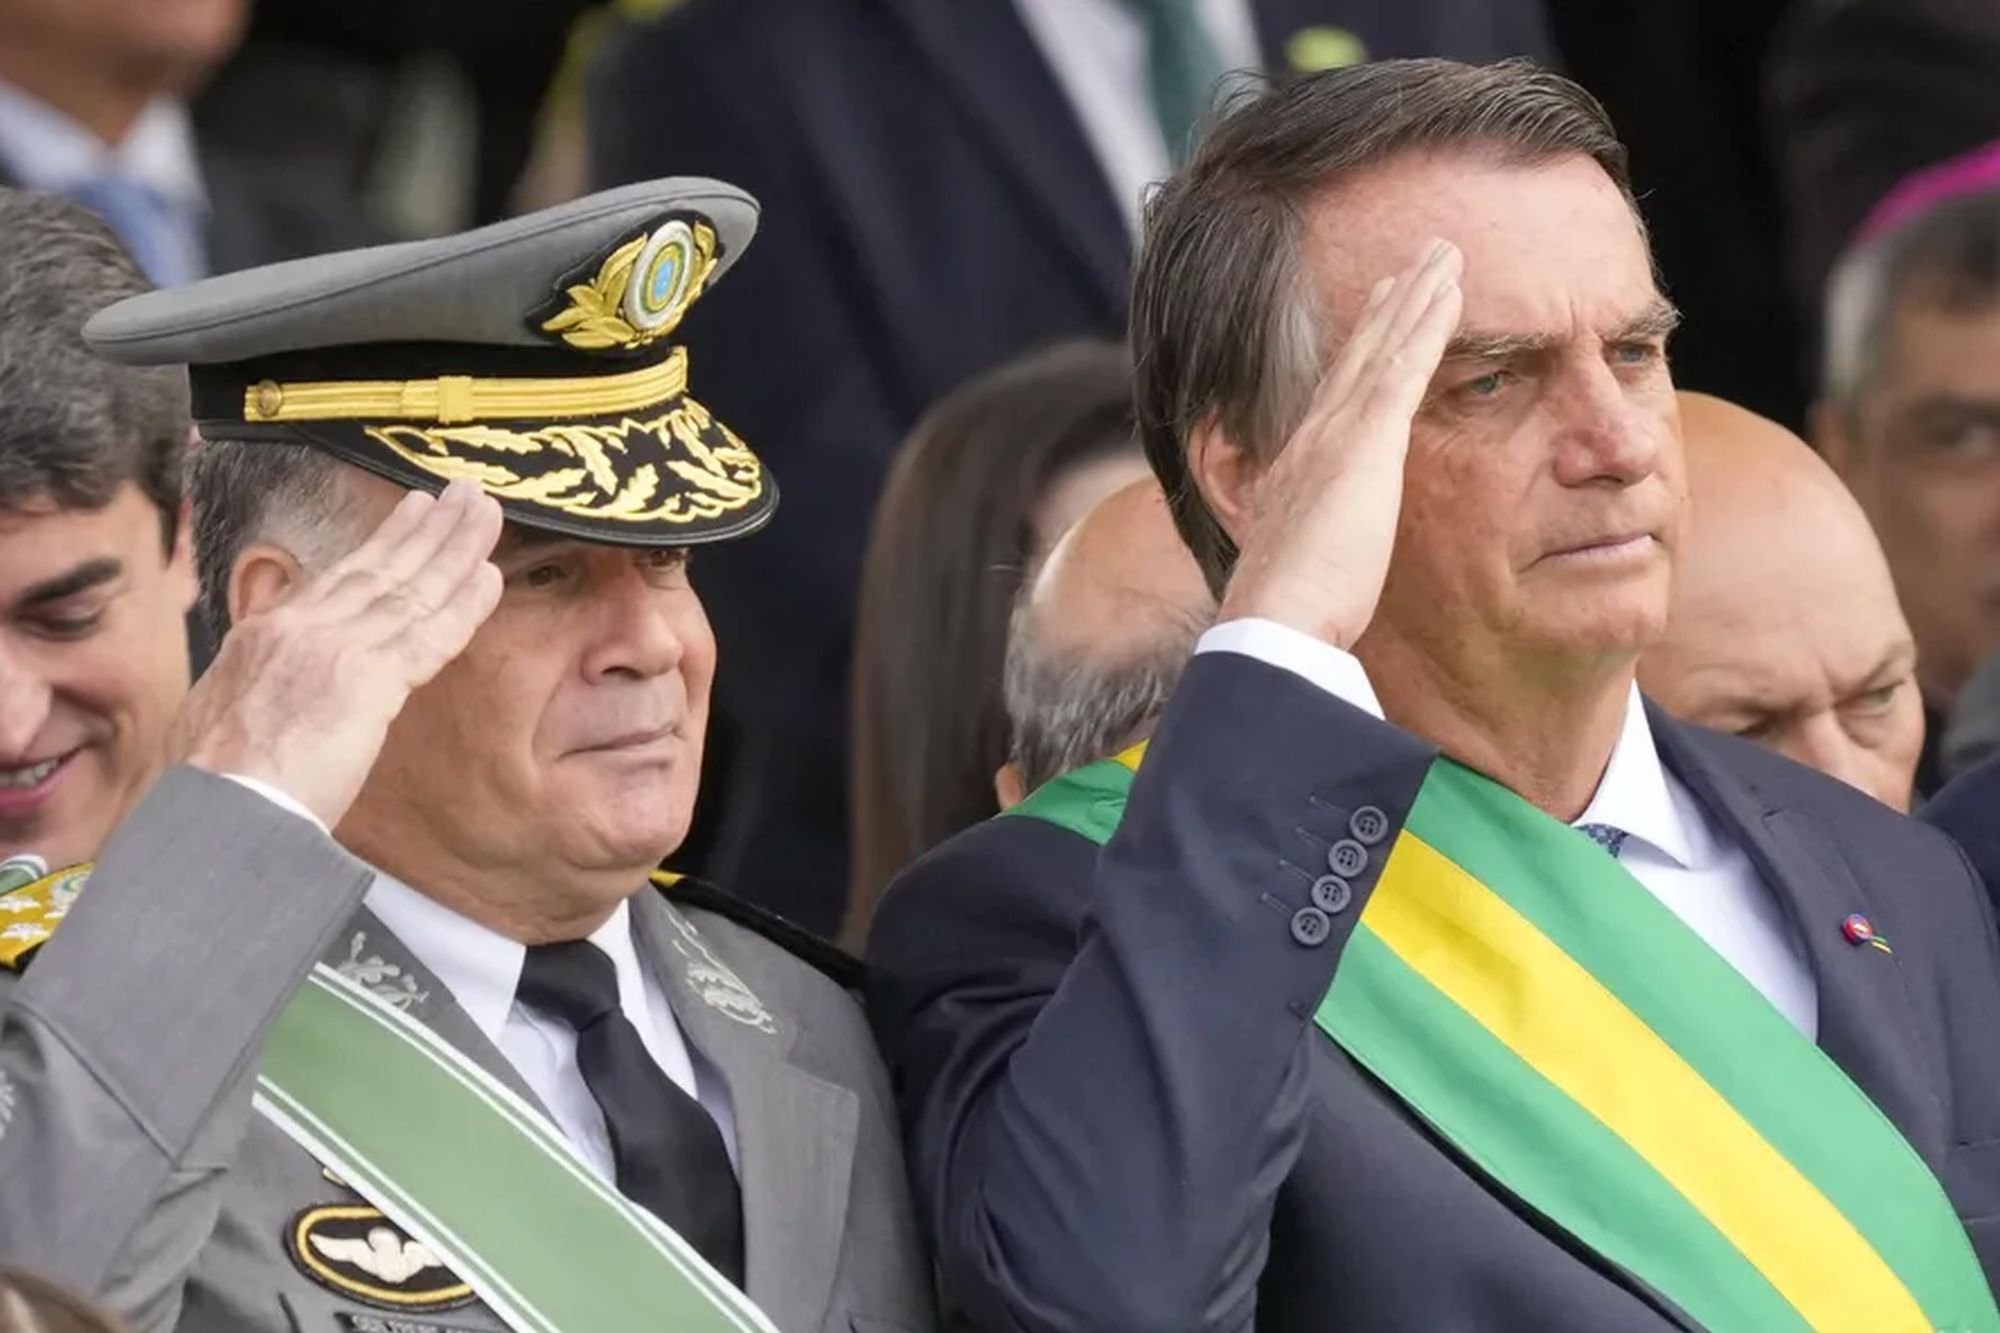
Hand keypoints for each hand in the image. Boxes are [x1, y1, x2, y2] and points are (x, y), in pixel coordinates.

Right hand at [171, 479, 505, 829]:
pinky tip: (490, 576)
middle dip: (425, 530)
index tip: (412, 517)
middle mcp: (301, 629)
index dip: (381, 547)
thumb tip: (266, 689)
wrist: (215, 807)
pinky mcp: (368, 680)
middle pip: (378, 569)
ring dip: (454, 548)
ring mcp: (336, 649)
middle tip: (462, 496)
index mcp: (265, 636)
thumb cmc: (213, 783)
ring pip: (409, 589)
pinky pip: (430, 634)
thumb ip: (256, 686)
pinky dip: (463, 603)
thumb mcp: (219, 713)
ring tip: (484, 513)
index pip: (337, 581)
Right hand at [1217, 239, 1463, 648]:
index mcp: (1300, 468)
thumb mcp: (1305, 573)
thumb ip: (1318, 555)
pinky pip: (1404, 366)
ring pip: (1384, 346)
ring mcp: (1338, 433)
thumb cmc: (1292, 614)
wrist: (1276, 617)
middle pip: (1359, 355)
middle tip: (1415, 263)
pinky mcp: (1366, 440)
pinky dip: (1427, 323)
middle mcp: (1313, 437)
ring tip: (1444, 255)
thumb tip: (1323, 572)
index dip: (1360, 350)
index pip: (1338, 395)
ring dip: (1416, 296)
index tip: (1380, 313)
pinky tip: (1451, 291)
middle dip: (1390, 305)